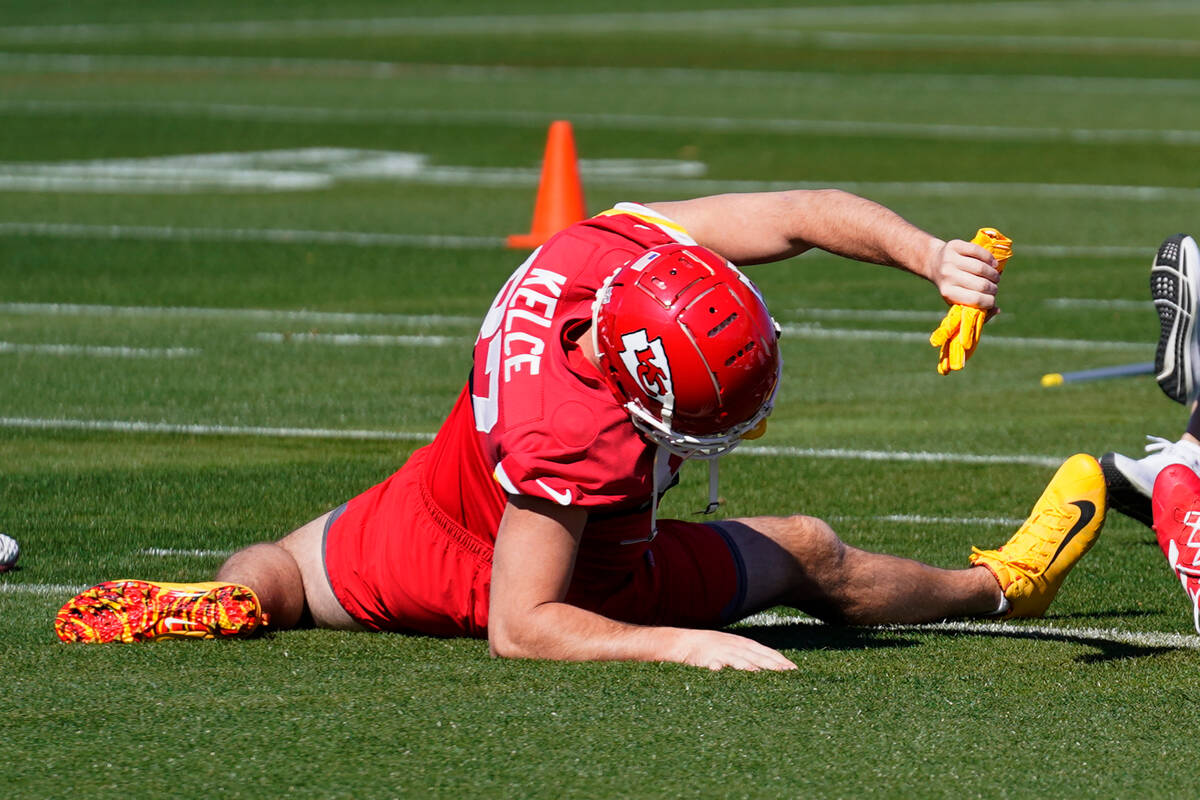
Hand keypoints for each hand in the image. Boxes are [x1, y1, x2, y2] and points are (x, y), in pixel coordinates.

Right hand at [670, 628, 796, 671]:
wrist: (684, 643)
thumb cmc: (710, 648)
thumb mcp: (732, 647)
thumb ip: (747, 655)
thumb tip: (767, 666)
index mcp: (743, 644)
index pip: (766, 651)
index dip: (780, 660)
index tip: (794, 669)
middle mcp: (736, 646)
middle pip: (758, 655)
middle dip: (773, 664)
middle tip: (788, 673)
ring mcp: (722, 652)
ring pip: (741, 659)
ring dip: (752, 665)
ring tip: (766, 672)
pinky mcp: (708, 659)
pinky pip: (717, 664)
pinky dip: (722, 667)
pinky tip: (731, 671)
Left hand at [928, 229, 1011, 374]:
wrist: (930, 260)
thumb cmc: (949, 286)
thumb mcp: (957, 301)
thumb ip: (976, 308)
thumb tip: (996, 310)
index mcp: (949, 294)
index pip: (978, 301)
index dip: (990, 302)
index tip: (993, 302)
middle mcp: (949, 277)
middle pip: (983, 284)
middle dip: (994, 287)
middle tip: (995, 287)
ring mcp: (951, 261)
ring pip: (984, 267)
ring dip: (994, 273)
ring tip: (994, 276)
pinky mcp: (955, 246)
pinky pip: (980, 252)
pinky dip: (989, 258)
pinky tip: (991, 264)